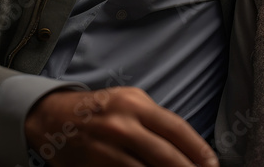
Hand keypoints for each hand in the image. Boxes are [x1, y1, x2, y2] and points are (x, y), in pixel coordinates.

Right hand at [25, 87, 218, 166]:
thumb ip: (156, 121)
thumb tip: (188, 148)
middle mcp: (121, 124)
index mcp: (135, 104)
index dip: (198, 150)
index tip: (212, 165)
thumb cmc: (100, 110)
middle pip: (165, 155)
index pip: (176, 129)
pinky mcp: (92, 166)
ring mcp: (104, 147)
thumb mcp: (129, 102)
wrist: (51, 117)